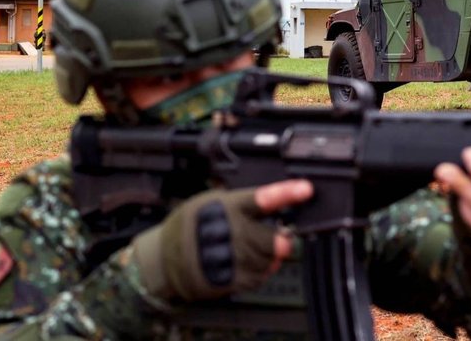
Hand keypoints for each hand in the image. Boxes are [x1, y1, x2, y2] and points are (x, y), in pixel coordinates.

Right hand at [132, 179, 312, 301]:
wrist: (164, 257)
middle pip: (274, 240)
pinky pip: (260, 277)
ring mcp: (229, 259)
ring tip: (252, 248)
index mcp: (228, 206)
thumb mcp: (212, 200)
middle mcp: (230, 233)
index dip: (286, 193)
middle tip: (277, 235)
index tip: (306, 189)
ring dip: (270, 256)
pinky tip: (245, 262)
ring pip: (270, 260)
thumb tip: (278, 199)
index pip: (262, 198)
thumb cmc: (192, 224)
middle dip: (280, 239)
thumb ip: (243, 202)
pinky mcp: (229, 281)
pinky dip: (260, 270)